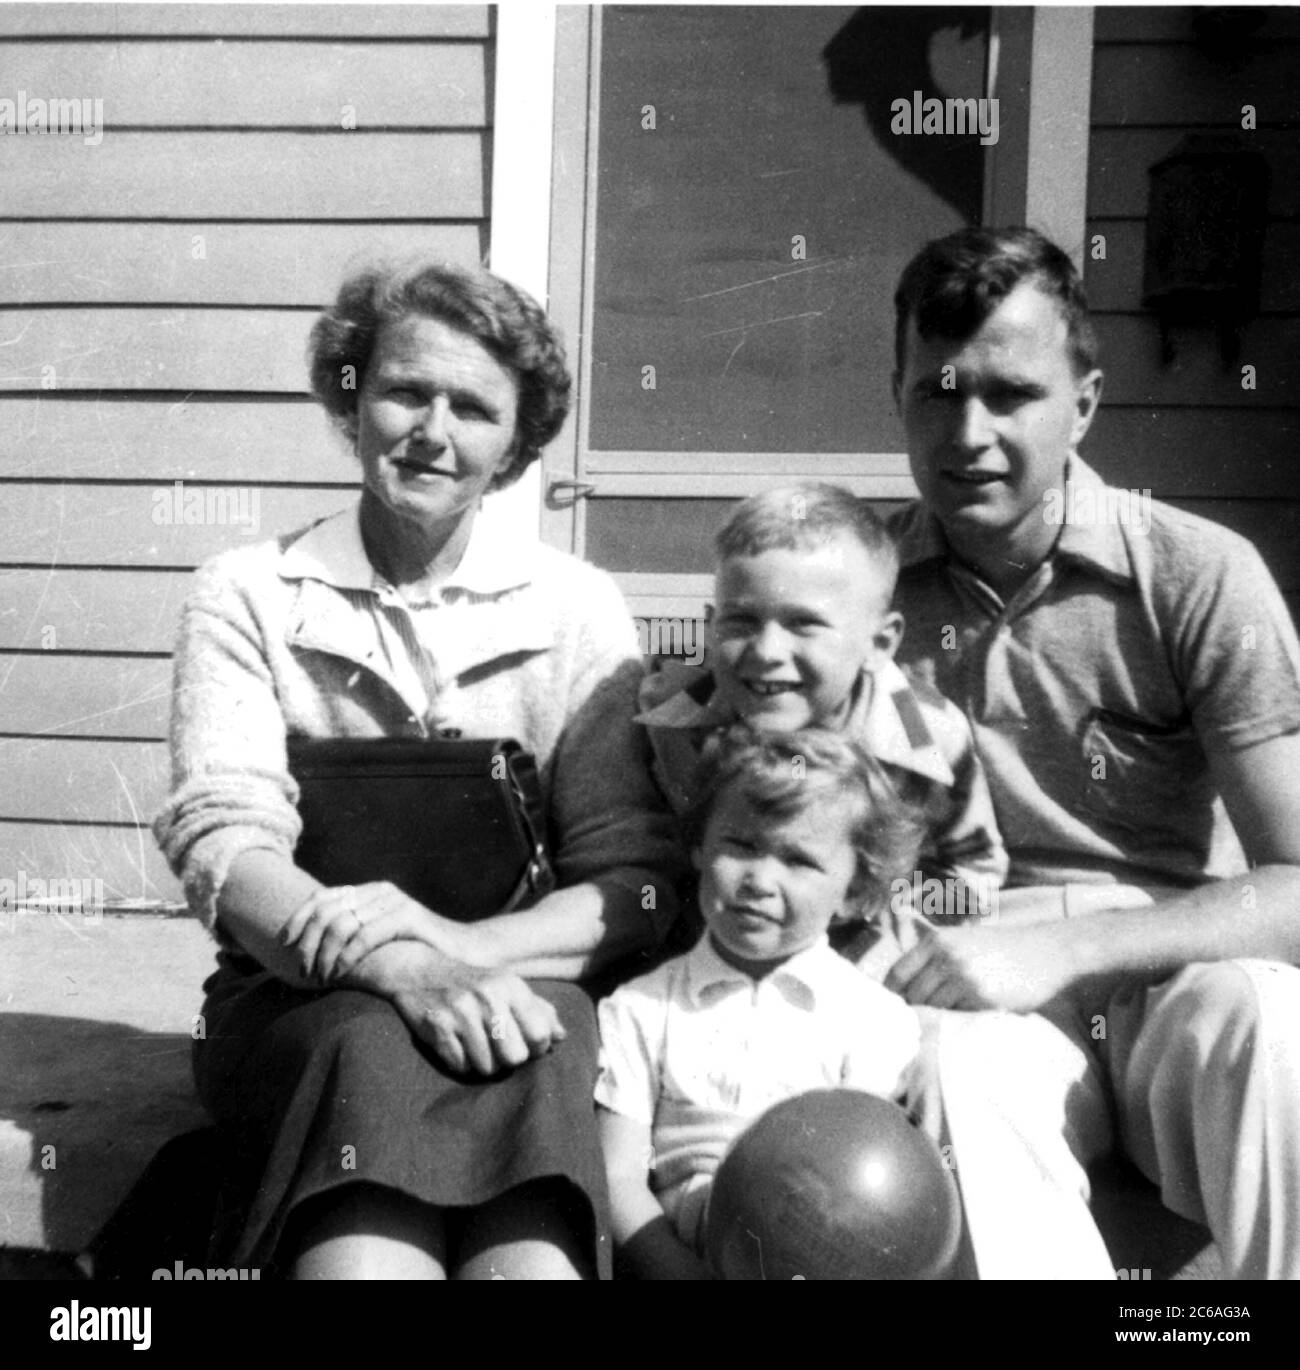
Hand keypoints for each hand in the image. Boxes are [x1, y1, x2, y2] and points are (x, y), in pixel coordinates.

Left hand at [281, 881, 468, 984]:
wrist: (462, 954)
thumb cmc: (417, 952)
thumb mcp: (380, 939)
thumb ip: (354, 935)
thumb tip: (310, 949)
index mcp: (370, 892)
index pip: (322, 896)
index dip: (299, 918)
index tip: (285, 943)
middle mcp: (380, 891)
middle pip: (326, 910)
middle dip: (309, 942)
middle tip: (304, 970)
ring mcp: (394, 902)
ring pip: (341, 924)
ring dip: (325, 954)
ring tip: (321, 976)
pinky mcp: (408, 917)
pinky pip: (364, 936)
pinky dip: (347, 957)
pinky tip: (341, 973)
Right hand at [388, 950, 566, 1074]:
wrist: (417, 968)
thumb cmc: (471, 981)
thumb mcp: (506, 984)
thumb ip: (537, 1008)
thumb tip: (561, 1036)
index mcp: (510, 985)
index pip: (539, 1034)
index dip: (537, 1047)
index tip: (527, 1043)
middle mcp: (488, 997)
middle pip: (516, 1057)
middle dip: (509, 1059)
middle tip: (498, 1046)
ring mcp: (461, 1012)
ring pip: (488, 1067)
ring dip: (483, 1062)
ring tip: (476, 1043)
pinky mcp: (438, 1028)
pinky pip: (461, 1067)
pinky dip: (461, 1062)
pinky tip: (457, 1044)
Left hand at [884, 920, 1079, 1012]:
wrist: (1049, 952)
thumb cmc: (1006, 950)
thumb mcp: (965, 941)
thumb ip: (937, 959)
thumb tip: (907, 990)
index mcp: (937, 941)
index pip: (897, 974)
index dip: (893, 995)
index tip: (894, 1010)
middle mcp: (946, 956)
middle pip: (913, 995)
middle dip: (914, 1011)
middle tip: (920, 1024)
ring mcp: (963, 976)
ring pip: (933, 1008)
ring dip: (936, 1019)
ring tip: (943, 1026)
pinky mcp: (982, 996)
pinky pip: (958, 1016)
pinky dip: (957, 1023)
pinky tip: (965, 1024)